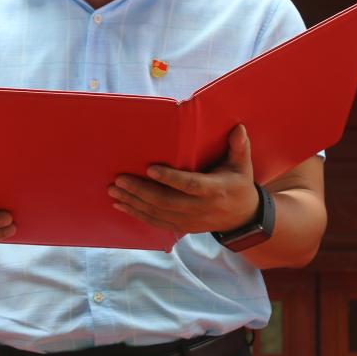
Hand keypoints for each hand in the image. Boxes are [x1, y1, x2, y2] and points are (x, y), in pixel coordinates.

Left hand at [109, 124, 259, 236]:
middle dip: (140, 191)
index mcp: (213, 190)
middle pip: (166, 202)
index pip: (189, 185)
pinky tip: (121, 205)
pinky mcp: (182, 227)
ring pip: (157, 214)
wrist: (242, 218)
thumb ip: (239, 147)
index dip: (170, 178)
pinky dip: (137, 214)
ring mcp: (189, 221)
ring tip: (114, 190)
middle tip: (120, 179)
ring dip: (134, 202)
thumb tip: (238, 128)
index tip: (150, 168)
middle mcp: (199, 208)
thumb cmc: (239, 184)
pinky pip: (156, 223)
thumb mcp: (242, 166)